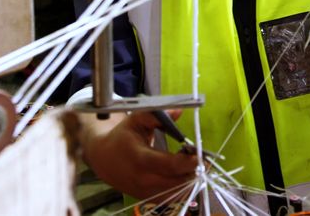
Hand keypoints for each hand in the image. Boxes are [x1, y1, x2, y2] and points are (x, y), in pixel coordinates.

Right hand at [80, 110, 197, 199]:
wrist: (105, 159)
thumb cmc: (123, 136)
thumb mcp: (136, 119)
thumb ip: (157, 116)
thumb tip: (179, 111)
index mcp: (139, 158)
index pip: (169, 165)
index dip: (189, 161)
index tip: (201, 154)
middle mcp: (143, 179)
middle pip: (178, 182)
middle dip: (194, 171)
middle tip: (204, 159)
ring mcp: (145, 191)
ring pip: (177, 192)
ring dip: (190, 180)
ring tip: (195, 166)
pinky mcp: (149, 198)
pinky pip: (172, 198)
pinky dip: (183, 188)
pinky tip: (186, 175)